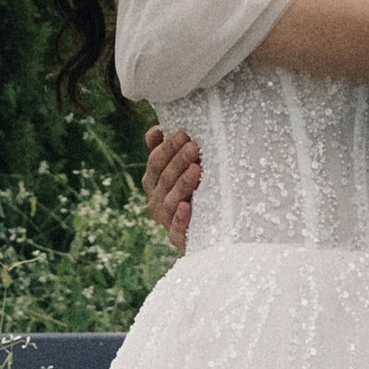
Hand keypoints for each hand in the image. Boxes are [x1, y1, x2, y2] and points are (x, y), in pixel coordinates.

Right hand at [142, 123, 199, 254]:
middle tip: (194, 147)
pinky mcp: (179, 238)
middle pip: (164, 179)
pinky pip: (176, 230)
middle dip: (178, 161)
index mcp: (153, 182)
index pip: (155, 162)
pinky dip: (180, 218)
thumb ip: (166, 151)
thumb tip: (156, 130)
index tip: (184, 134)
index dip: (167, 148)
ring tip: (197, 169)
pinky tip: (187, 206)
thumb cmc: (197, 189)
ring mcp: (166, 220)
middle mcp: (156, 200)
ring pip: (169, 201)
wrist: (215, 226)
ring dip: (182, 184)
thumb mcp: (182, 168)